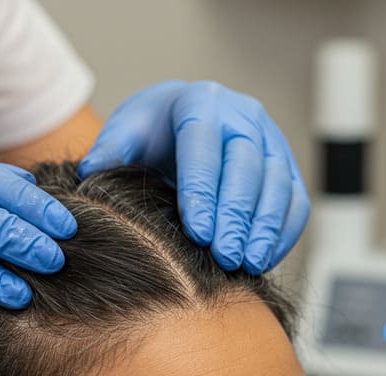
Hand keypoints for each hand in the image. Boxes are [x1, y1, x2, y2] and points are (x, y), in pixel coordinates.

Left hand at [79, 81, 308, 273]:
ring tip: (246, 263)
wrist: (182, 123)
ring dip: (264, 227)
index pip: (204, 145)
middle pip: (247, 166)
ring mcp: (271, 141)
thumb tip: (90, 172)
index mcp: (201, 102)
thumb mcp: (126, 132)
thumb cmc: (152, 131)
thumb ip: (110, 150)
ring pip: (278, 184)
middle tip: (223, 256)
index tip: (196, 231)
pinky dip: (283, 232)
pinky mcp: (286, 167)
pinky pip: (294, 200)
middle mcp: (243, 117)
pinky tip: (263, 260)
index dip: (202, 189)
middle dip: (235, 215)